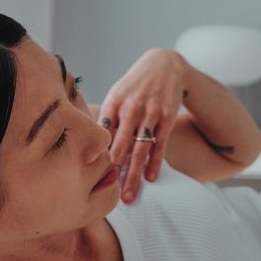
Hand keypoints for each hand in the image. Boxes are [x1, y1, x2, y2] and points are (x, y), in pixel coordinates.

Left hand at [97, 49, 187, 201]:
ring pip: (141, 149)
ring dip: (135, 174)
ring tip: (130, 195)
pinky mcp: (168, 117)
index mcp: (114, 102)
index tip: (92, 177)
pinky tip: (150, 178)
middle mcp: (132, 108)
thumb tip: (94, 145)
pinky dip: (155, 162)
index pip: (103, 135)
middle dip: (115, 171)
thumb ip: (107, 117)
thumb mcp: (117, 94)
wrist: (164, 65)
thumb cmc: (135, 84)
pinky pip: (161, 144)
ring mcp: (151, 113)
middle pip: (121, 146)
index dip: (98, 156)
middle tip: (109, 192)